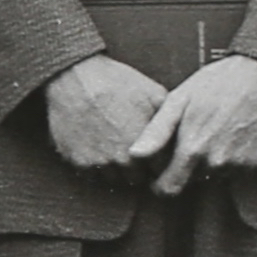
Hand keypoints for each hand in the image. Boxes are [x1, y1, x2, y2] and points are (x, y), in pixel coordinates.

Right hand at [40, 53, 167, 175]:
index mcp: (145, 148)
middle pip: (136, 179)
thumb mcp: (154, 94)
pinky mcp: (76, 161)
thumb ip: (169, 120)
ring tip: (115, 147)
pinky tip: (97, 145)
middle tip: (135, 151)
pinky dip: (94, 164)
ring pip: (112, 179)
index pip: (160, 172)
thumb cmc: (117, 82)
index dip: (159, 162)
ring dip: (116, 169)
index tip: (156, 154)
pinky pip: (90, 174)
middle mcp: (122, 162)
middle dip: (139, 168)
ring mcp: (97, 163)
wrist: (76, 77)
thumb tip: (181, 134)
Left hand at [127, 53, 256, 196]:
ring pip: (214, 176)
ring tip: (213, 133)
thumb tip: (134, 155)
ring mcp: (240, 163)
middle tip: (192, 139)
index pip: (169, 189)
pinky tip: (231, 135)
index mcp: (192, 149)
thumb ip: (156, 132)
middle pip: (192, 182)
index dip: (160, 184)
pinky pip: (236, 170)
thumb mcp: (179, 101)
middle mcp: (216, 162)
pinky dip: (231, 158)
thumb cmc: (216, 83)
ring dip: (210, 163)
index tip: (159, 175)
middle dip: (187, 168)